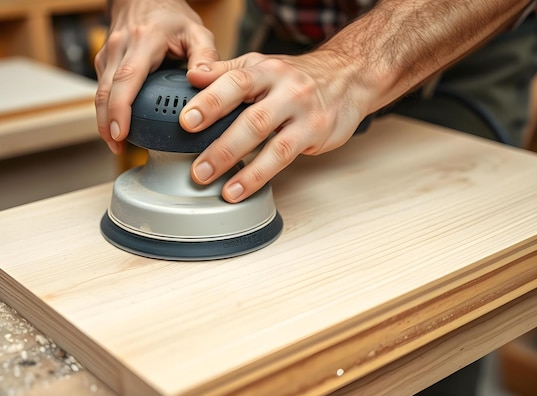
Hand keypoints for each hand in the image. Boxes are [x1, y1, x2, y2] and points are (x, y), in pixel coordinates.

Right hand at [94, 0, 218, 153]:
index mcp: (144, 41)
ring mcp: (108, 55)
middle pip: (106, 91)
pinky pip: (102, 90)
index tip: (122, 132)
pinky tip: (117, 128)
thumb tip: (202, 80)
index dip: (121, 108)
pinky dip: (107, 111)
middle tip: (118, 146)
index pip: (127, 78)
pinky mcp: (104, 63)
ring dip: (104, 121)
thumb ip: (205, 56)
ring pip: (100, 93)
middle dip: (107, 123)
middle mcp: (120, 47)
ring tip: (117, 144)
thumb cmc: (170, 16)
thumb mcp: (197, 31)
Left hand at [181, 49, 372, 202]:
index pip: (235, 82)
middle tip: (198, 169)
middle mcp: (285, 88)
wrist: (349, 76)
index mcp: (266, 70)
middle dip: (221, 145)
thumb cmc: (298, 76)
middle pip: (251, 117)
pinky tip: (240, 189)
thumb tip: (192, 76)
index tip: (187, 121)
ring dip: (240, 166)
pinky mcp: (314, 133)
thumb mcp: (262, 64)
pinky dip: (258, 175)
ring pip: (269, 140)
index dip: (210, 101)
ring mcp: (302, 112)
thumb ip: (226, 71)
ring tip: (215, 184)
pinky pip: (283, 157)